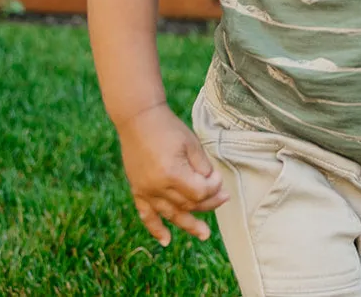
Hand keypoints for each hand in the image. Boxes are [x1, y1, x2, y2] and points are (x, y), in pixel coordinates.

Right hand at [116, 104, 227, 246]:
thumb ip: (202, 167)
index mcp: (172, 173)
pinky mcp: (137, 189)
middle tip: (223, 198)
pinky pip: (146, 214)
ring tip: (204, 234)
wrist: (138, 119)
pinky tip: (166, 241)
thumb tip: (212, 186)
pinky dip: (155, 228)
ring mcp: (145, 190)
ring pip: (171, 214)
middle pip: (187, 205)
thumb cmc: (168, 128)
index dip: (213, 187)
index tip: (218, 176)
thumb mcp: (191, 144)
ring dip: (188, 225)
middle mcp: (157, 187)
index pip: (199, 192)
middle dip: (208, 202)